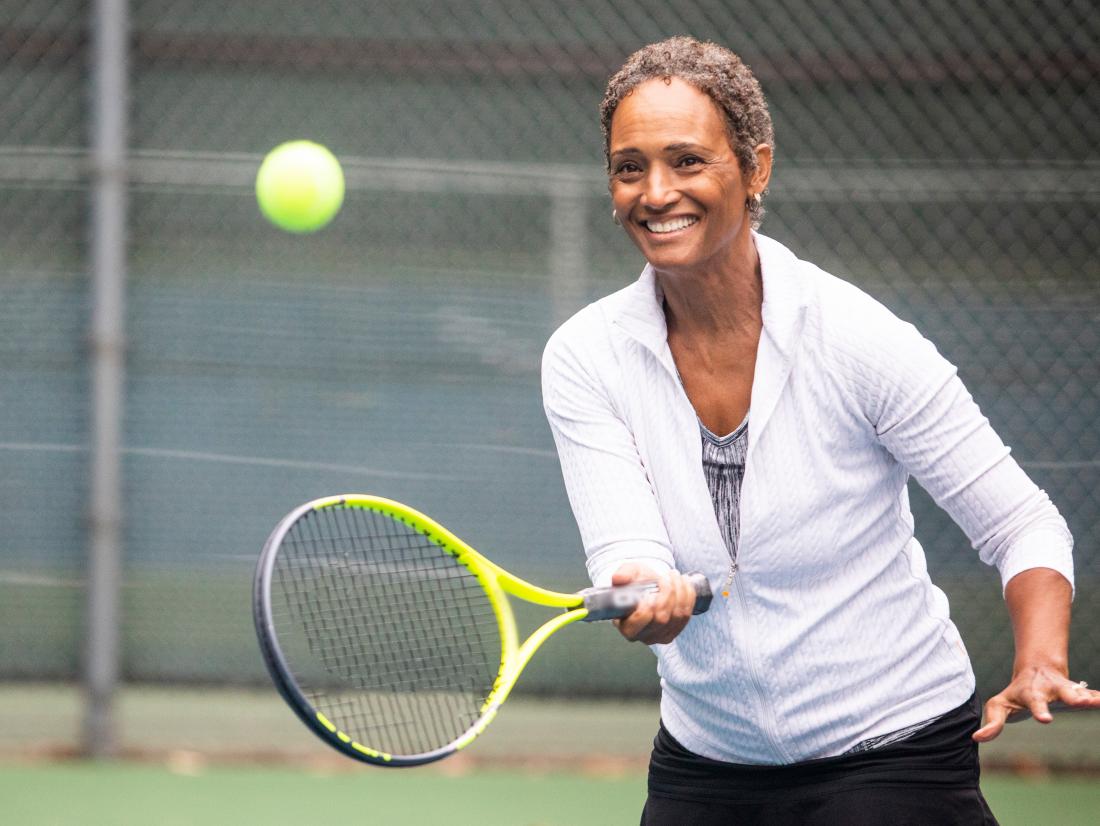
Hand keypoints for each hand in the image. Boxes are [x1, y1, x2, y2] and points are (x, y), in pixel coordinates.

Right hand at [609, 563, 696, 644]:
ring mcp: (660, 636)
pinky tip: (684, 584)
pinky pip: (687, 615)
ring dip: (680, 591)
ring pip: (677, 616)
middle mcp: (643, 636)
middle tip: (665, 576)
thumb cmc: (636, 582)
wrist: (649, 587)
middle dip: (667, 594)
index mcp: (626, 626)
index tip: (649, 593)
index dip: (646, 608)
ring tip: (675, 576)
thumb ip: (623, 574)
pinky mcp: (674, 632)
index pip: (637, 623)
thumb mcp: (628, 574)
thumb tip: (618, 578)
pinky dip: (688, 596)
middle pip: (661, 619)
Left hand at [973, 667, 1099, 741]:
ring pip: (1077, 692)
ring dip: (1086, 697)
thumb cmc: (1016, 694)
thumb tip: (976, 738)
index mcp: (1030, 694)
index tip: (1045, 720)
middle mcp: (1049, 690)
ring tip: (1095, 701)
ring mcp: (1066, 690)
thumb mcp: (999, 705)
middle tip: (1070, 707)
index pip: (1031, 703)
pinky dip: (1098, 698)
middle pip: (1056, 695)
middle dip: (1065, 700)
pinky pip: (1092, 695)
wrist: (1037, 668)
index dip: (1039, 710)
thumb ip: (992, 723)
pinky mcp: (1080, 693)